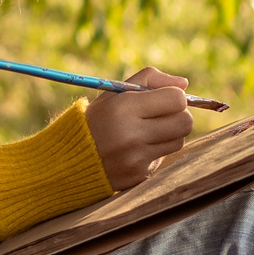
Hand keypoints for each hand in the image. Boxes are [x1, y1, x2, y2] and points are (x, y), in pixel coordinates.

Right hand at [86, 68, 193, 189]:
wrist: (69, 159)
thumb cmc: (98, 118)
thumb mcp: (116, 92)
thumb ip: (150, 79)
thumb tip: (185, 84)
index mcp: (125, 108)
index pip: (177, 99)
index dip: (175, 97)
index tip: (164, 99)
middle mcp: (132, 135)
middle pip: (185, 122)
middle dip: (178, 116)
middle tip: (163, 115)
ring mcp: (136, 158)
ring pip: (179, 141)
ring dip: (169, 134)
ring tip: (147, 132)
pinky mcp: (139, 175)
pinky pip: (164, 158)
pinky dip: (155, 151)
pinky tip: (136, 150)